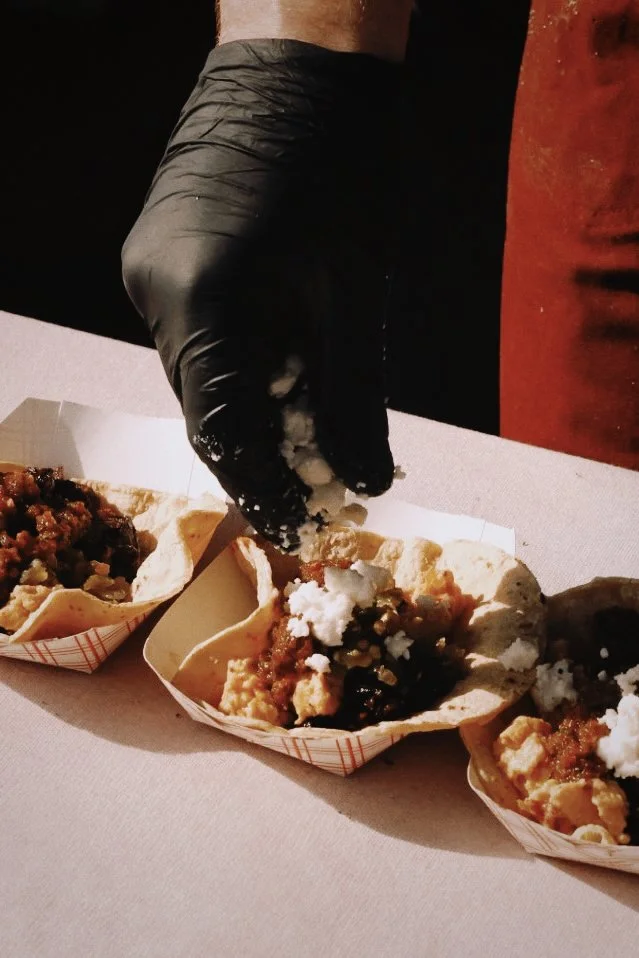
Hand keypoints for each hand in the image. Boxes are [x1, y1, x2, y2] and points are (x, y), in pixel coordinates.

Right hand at [122, 40, 400, 548]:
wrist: (298, 68)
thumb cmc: (341, 170)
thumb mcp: (356, 293)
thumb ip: (356, 397)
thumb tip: (367, 483)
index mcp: (203, 298)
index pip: (220, 431)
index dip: (261, 490)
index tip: (301, 530)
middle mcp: (157, 292)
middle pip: (208, 409)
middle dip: (265, 458)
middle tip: (318, 495)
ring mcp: (149, 273)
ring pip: (203, 378)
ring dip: (258, 413)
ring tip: (314, 442)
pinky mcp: (159, 260)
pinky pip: (200, 339)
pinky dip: (245, 370)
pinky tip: (289, 376)